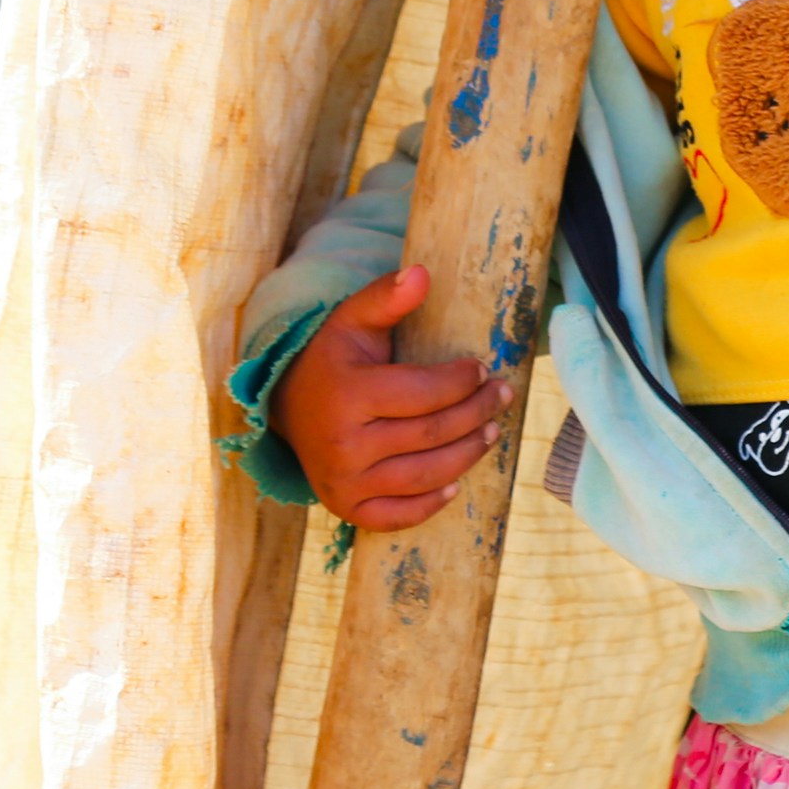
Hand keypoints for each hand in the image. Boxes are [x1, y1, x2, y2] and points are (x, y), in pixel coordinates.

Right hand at [279, 265, 513, 528]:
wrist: (287, 407)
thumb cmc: (334, 359)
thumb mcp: (353, 320)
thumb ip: (387, 296)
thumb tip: (423, 272)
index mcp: (348, 394)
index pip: (424, 393)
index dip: (462, 382)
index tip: (482, 368)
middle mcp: (343, 444)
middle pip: (432, 434)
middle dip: (477, 414)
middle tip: (501, 396)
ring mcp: (343, 481)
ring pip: (425, 475)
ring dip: (468, 454)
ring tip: (492, 432)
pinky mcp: (346, 508)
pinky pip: (397, 515)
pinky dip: (431, 504)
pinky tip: (456, 484)